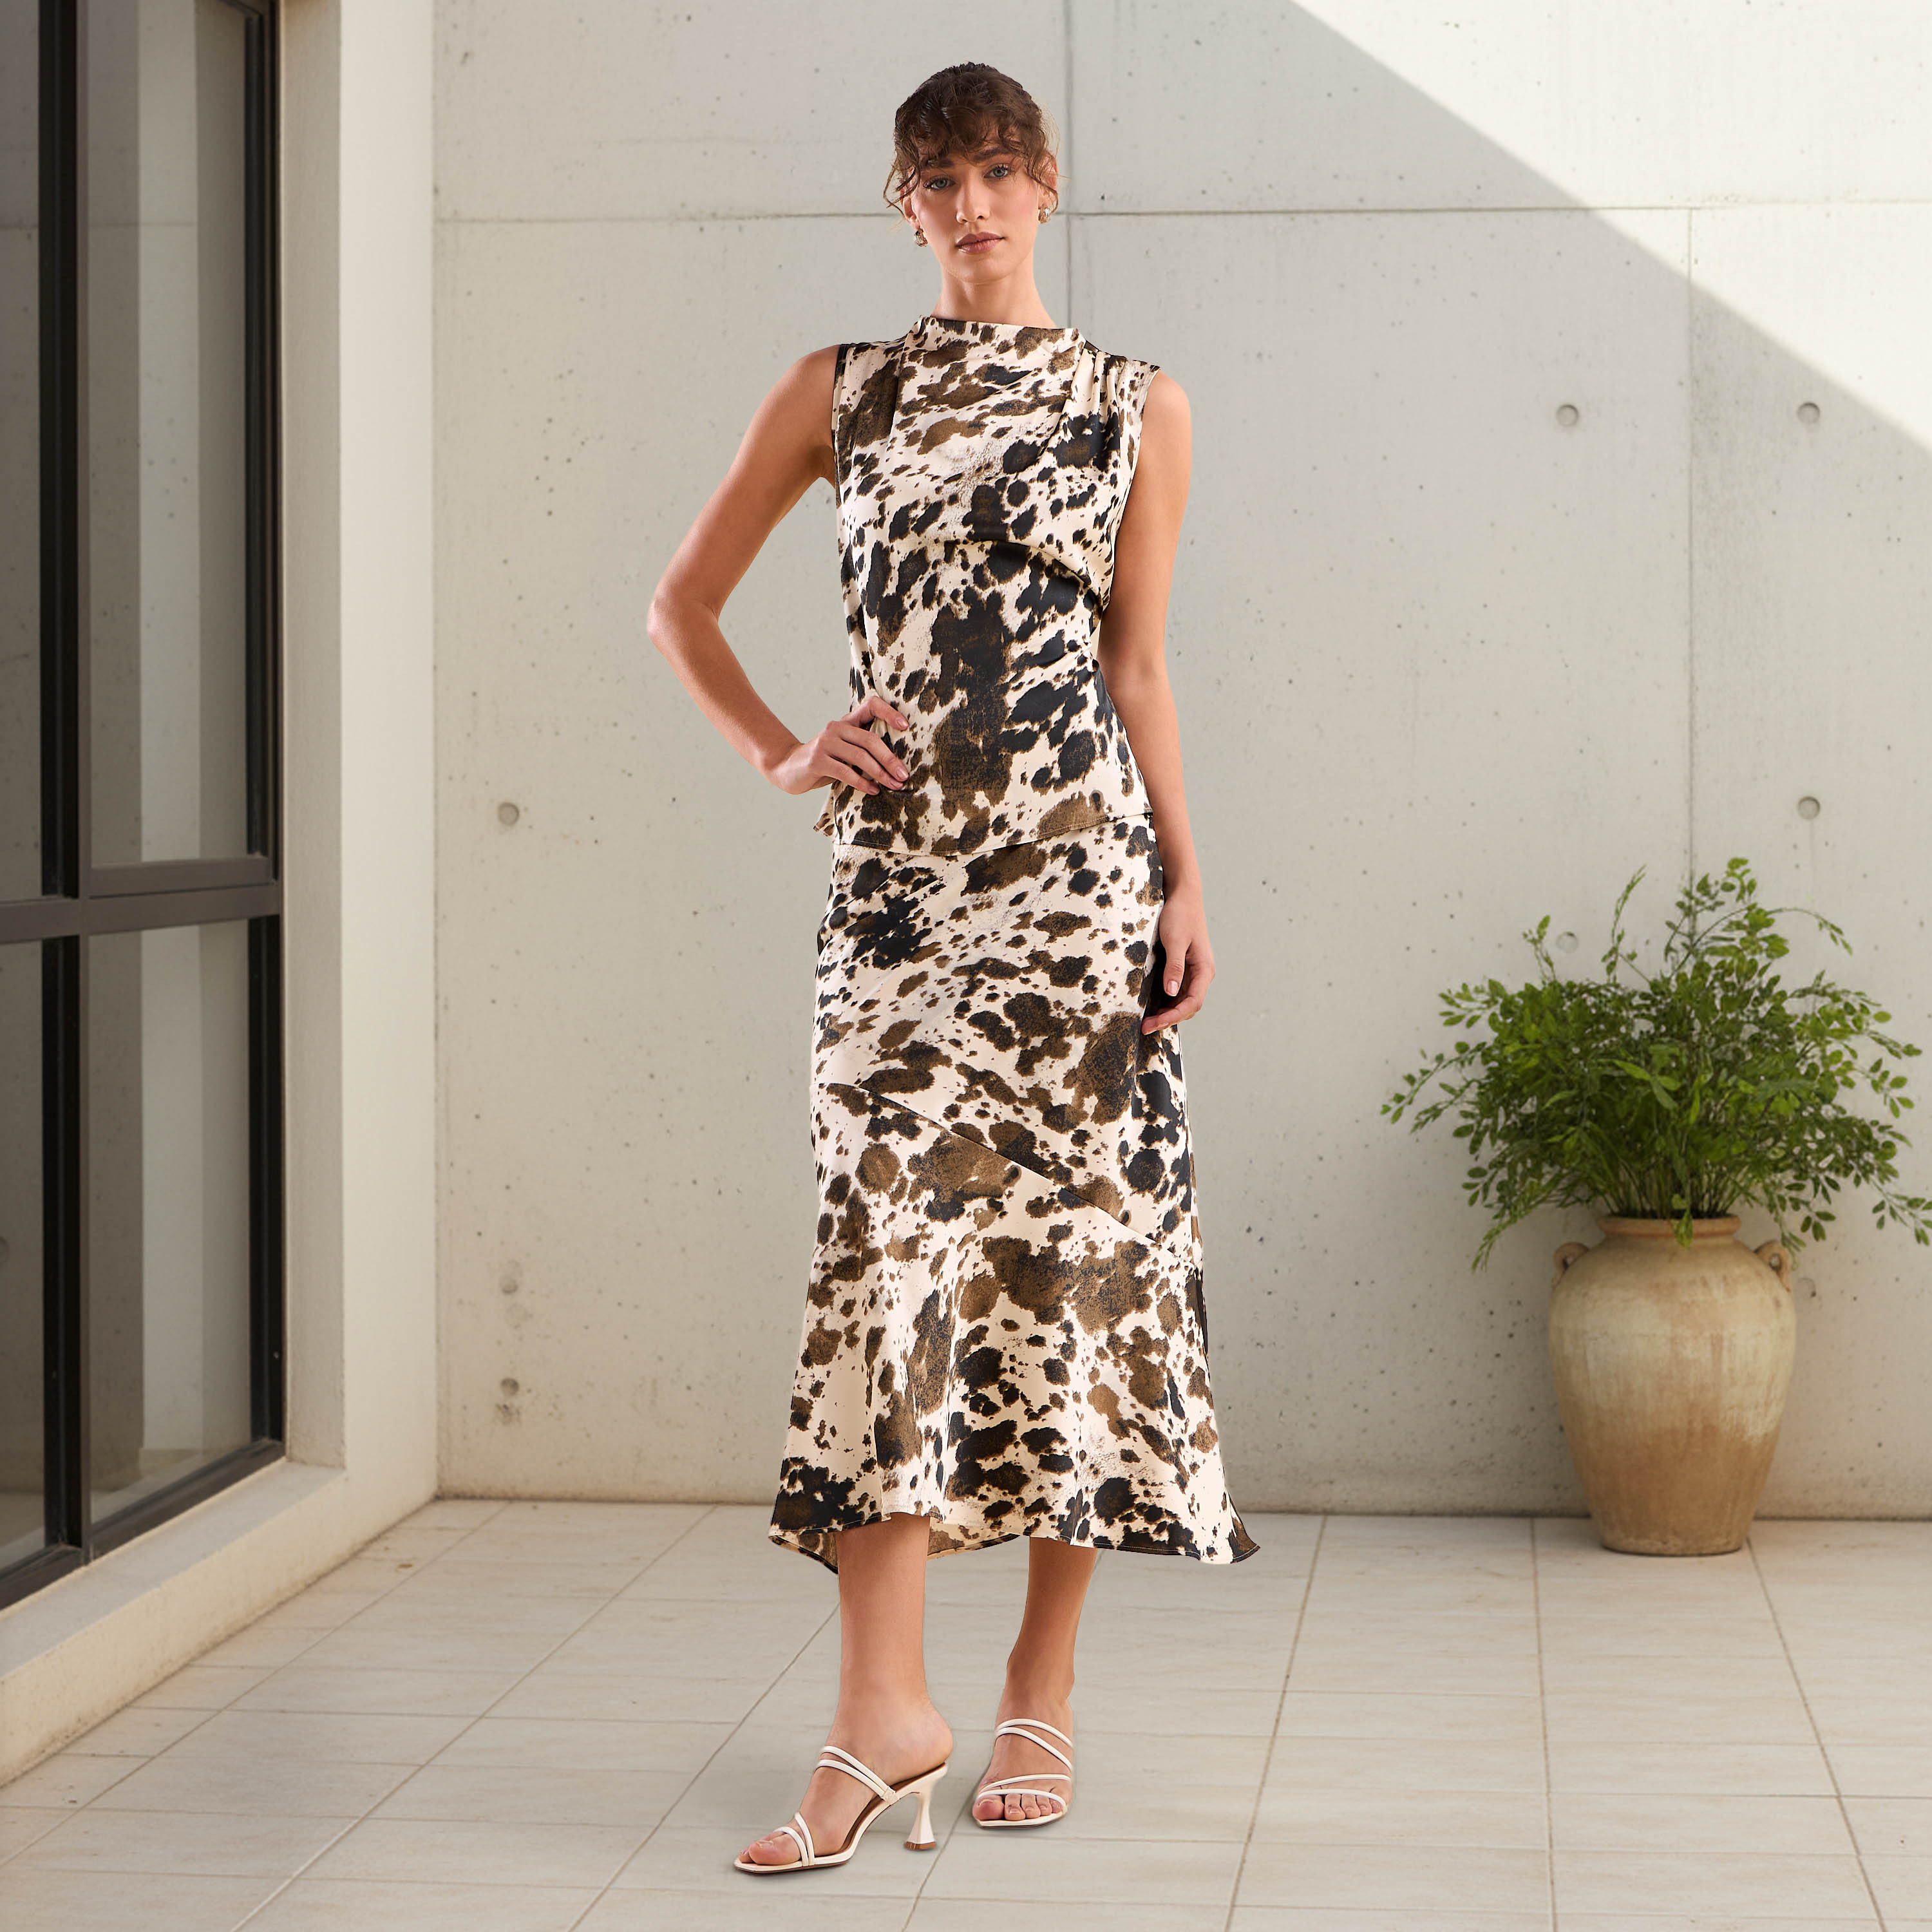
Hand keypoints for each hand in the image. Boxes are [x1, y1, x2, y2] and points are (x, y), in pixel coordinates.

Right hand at [767, 693, 909, 797]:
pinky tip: (873, 791)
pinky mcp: (817, 760)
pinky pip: (846, 772)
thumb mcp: (845, 750)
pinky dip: (862, 783)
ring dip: (880, 773)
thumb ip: (863, 749)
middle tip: (903, 775)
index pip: (871, 705)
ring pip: (860, 757)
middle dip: (890, 759)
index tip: (906, 727)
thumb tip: (898, 764)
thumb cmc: (825, 762)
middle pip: (870, 740)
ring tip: (893, 785)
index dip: (889, 712)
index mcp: (846, 722)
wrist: (788, 768)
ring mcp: (825, 743)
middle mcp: (836, 728)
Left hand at [1142, 886, 1213, 1032]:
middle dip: (1168, 1019)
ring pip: (1182, 1001)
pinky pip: (1177, 991)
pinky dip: (1166, 1002)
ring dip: (1167, 1013)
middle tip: (1145, 1027)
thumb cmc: (1180, 915)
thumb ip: (1174, 967)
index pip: (1192, 1003)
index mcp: (1204, 970)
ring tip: (1147, 1021)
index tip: (1153, 1024)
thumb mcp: (1175, 940)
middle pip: (1188, 1006)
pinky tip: (1152, 1006)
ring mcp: (1193, 972)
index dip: (1173, 1017)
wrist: (1183, 896)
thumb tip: (1171, 993)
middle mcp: (1201, 974)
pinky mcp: (1184, 967)